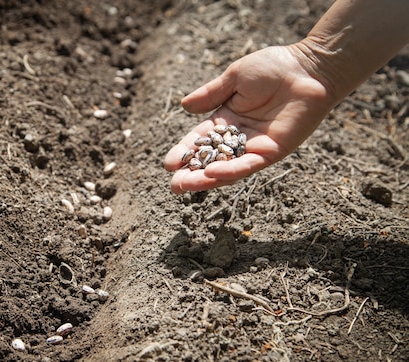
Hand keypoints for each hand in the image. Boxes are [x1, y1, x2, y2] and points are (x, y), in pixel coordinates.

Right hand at [164, 45, 336, 193]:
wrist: (308, 68)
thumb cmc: (273, 67)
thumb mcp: (235, 78)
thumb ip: (210, 94)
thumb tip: (184, 106)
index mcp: (226, 119)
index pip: (199, 141)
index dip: (184, 152)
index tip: (169, 163)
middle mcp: (238, 137)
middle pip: (210, 161)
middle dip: (191, 174)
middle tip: (174, 185)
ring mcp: (255, 147)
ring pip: (226, 170)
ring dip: (206, 180)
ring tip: (186, 185)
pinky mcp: (272, 152)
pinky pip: (248, 165)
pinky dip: (230, 171)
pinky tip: (212, 174)